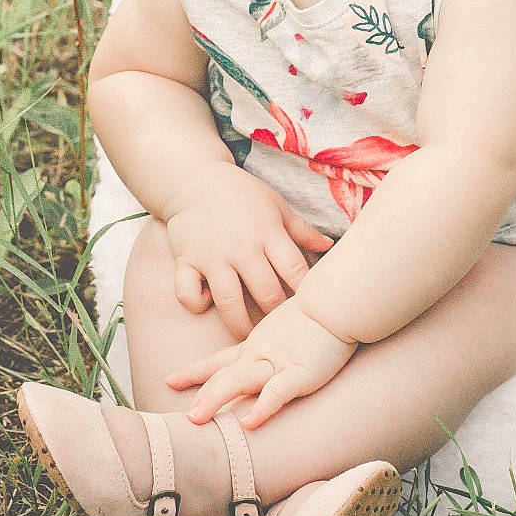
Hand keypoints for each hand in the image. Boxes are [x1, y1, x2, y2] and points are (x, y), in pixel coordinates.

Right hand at [165, 162, 333, 340]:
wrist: (194, 179)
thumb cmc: (241, 194)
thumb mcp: (276, 205)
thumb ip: (302, 230)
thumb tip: (329, 245)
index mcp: (268, 232)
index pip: (295, 270)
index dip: (305, 292)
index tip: (308, 307)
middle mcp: (242, 247)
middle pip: (266, 293)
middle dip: (276, 315)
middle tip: (280, 329)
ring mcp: (212, 256)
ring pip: (229, 303)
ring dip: (241, 325)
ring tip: (248, 336)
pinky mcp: (186, 261)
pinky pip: (188, 294)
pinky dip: (196, 303)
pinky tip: (207, 301)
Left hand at [166, 297, 356, 429]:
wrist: (338, 301)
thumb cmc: (318, 311)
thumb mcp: (286, 325)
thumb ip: (273, 339)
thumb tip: (262, 351)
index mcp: (256, 344)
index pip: (219, 360)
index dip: (194, 372)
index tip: (171, 381)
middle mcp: (261, 354)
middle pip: (224, 375)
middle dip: (201, 394)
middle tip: (183, 416)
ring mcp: (279, 363)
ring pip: (240, 381)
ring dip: (217, 399)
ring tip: (198, 418)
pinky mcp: (300, 373)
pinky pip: (277, 392)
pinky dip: (262, 408)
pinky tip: (249, 423)